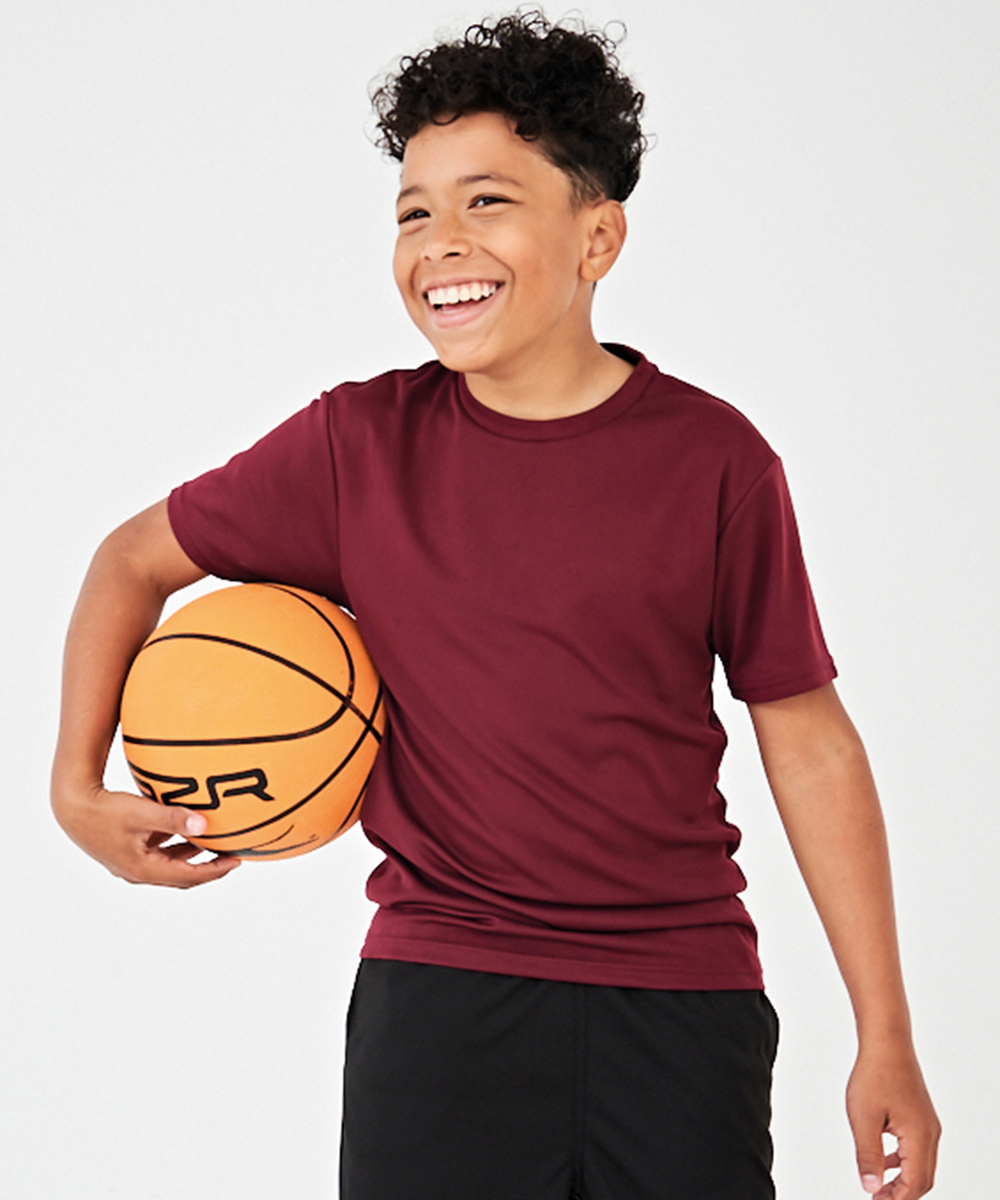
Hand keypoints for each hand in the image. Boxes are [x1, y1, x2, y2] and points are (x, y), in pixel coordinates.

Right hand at [53, 782, 241, 887]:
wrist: (71, 806)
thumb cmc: (105, 810)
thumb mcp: (142, 813)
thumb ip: (173, 818)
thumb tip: (205, 824)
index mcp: (143, 869)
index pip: (188, 876)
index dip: (215, 870)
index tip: (237, 861)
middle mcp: (137, 872)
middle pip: (181, 876)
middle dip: (208, 866)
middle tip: (231, 856)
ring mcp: (130, 863)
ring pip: (169, 864)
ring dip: (191, 855)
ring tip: (214, 842)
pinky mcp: (126, 851)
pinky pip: (158, 854)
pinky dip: (175, 846)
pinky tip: (186, 830)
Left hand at [847, 1041, 939, 1197]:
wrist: (886, 1042)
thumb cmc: (874, 1074)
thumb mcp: (863, 1118)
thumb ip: (868, 1155)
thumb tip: (871, 1187)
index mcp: (919, 1137)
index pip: (914, 1184)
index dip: (896, 1199)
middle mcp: (930, 1133)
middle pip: (923, 1179)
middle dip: (901, 1194)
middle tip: (877, 1199)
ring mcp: (928, 1124)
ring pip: (921, 1165)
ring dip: (902, 1179)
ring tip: (879, 1186)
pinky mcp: (921, 1116)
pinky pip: (917, 1149)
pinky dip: (903, 1161)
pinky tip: (884, 1159)